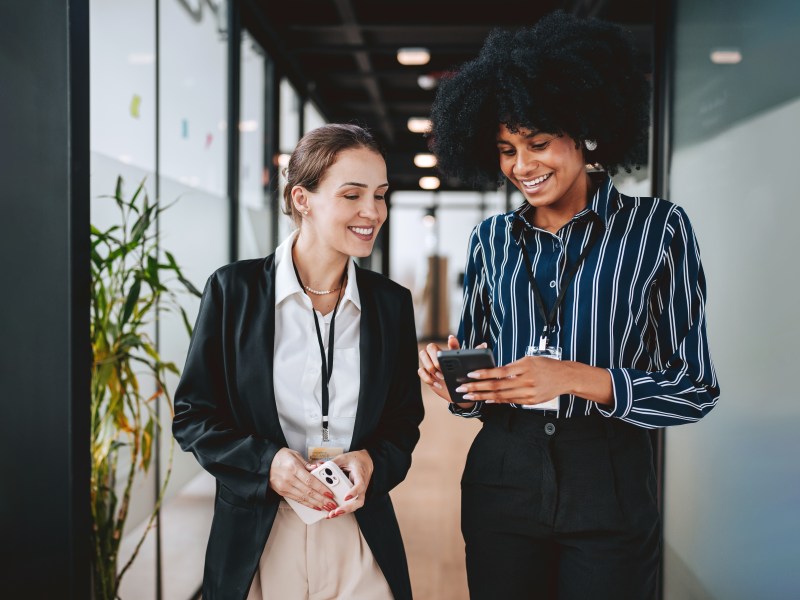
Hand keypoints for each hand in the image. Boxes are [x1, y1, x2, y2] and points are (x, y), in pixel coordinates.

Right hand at [269, 448, 338, 512]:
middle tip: (331, 504)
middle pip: (308, 492)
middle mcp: (289, 479)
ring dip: (316, 504)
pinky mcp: (282, 493)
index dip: (321, 488)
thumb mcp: (295, 455)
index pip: (310, 481)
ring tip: (326, 507)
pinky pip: (297, 500)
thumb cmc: (281, 457)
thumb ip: (308, 464)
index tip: (330, 493)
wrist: (265, 462)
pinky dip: (307, 504)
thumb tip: (319, 468)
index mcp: (293, 468)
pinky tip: (315, 506)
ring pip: (303, 498)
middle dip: (321, 499)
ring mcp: (285, 487)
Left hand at [327, 450, 373, 517]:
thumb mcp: (344, 458)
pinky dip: (342, 510)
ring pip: (355, 505)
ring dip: (344, 511)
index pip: (360, 485)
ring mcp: (359, 492)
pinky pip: (350, 505)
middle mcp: (362, 486)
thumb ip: (332, 463)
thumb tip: (318, 466)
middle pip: (359, 501)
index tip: (346, 497)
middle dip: (347, 508)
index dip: (354, 492)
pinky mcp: (355, 495)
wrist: (366, 461)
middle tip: (336, 511)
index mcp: (360, 475)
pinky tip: (331, 513)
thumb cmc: (356, 460)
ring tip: (331, 515)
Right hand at [418, 335, 487, 404]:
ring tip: (440, 376)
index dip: (446, 341)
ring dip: (430, 366)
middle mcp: (436, 357)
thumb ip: (474, 356)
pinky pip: (420, 371)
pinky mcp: (426, 375)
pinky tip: (436, 383)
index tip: (452, 339)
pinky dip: (427, 377)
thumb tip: (484, 344)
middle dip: (434, 358)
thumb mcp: (468, 368)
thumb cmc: (463, 378)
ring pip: (422, 356)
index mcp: (446, 353)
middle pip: (428, 348)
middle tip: (441, 368)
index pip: (450, 340)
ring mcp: (430, 365)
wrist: (458, 393)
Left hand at [455, 355, 571, 404]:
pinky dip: (497, 401)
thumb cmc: (545, 365)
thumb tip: (494, 373)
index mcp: (524, 366)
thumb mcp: (529, 360)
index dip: (484, 374)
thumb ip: (512, 367)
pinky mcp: (530, 401)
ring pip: (501, 396)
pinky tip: (486, 400)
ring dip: (483, 396)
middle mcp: (526, 380)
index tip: (470, 374)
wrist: (565, 377)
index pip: (500, 371)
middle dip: (477, 388)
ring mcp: (528, 392)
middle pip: (497, 386)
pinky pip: (510, 401)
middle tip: (462, 388)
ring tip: (470, 395)